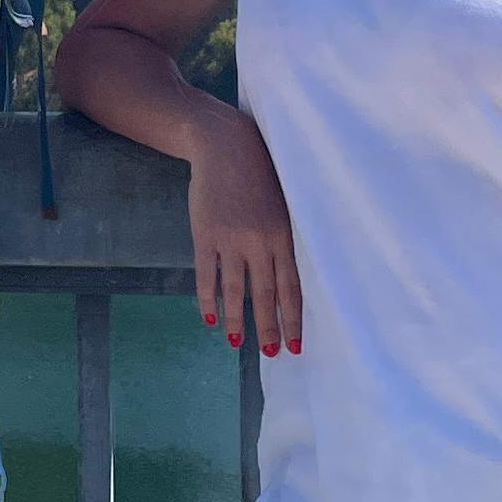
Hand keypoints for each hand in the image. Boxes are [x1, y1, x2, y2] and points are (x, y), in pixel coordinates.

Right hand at [185, 109, 302, 356]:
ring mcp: (230, 239)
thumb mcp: (281, 205)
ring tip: (239, 344)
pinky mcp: (205, 234)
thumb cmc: (259, 175)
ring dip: (238, 321)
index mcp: (283, 235)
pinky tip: (211, 319)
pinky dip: (208, 300)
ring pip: (235, 291)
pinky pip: (207, 275)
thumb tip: (284, 278)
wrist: (225, 146)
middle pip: (266, 295)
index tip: (296, 345)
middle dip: (269, 328)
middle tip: (272, 355)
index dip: (294, 319)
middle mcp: (259, 242)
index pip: (291, 287)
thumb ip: (282, 239)